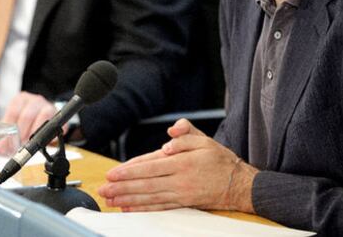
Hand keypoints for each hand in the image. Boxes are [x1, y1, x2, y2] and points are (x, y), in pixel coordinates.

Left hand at [1, 91, 66, 143]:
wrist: (38, 118)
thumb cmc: (23, 123)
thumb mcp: (11, 126)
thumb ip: (4, 136)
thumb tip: (0, 148)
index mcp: (20, 99)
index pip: (14, 111)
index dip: (12, 129)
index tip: (10, 141)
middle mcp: (34, 100)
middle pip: (27, 115)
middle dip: (23, 133)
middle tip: (20, 144)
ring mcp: (47, 105)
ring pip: (44, 116)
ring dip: (36, 132)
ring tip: (30, 142)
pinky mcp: (57, 114)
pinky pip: (56, 123)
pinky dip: (50, 134)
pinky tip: (43, 141)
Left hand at [98, 118, 257, 212]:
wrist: (238, 184)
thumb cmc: (219, 159)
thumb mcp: (204, 139)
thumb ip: (185, 133)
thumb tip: (169, 135)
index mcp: (182, 162)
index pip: (150, 166)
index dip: (130, 170)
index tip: (113, 172)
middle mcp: (179, 180)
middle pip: (145, 184)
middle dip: (122, 187)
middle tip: (104, 189)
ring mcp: (180, 194)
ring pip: (149, 198)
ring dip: (128, 199)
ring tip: (111, 199)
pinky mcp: (183, 203)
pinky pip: (159, 207)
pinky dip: (143, 209)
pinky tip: (130, 208)